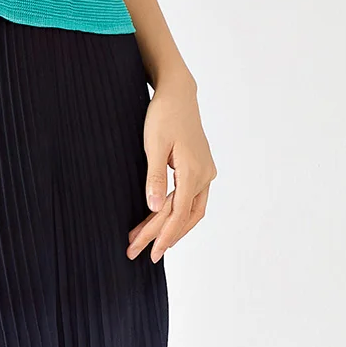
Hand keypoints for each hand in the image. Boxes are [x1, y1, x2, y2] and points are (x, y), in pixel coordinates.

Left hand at [127, 71, 214, 262]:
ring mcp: (205, 172)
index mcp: (194, 171)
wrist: (178, 93)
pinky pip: (191, 199)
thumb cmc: (164, 115)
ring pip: (191, 210)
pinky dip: (178, 213)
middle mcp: (204, 175)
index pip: (179, 214)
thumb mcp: (154, 144)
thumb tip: (154, 208)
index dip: (164, 236)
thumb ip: (155, 177)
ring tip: (149, 242)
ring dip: (171, 227)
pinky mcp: (201, 168)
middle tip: (140, 253)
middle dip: (163, 236)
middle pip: (185, 217)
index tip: (150, 253)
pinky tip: (163, 221)